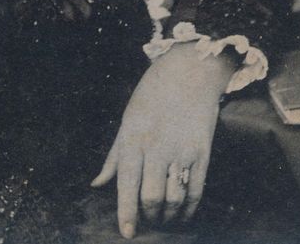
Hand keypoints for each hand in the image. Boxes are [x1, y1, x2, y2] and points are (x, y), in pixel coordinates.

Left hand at [91, 43, 233, 238]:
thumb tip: (97, 184)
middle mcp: (156, 147)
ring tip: (163, 220)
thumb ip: (114, 157)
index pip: (127, 184)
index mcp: (133, 138)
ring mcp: (181, 150)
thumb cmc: (153, 95)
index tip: (127, 233)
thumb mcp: (128, 120)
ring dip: (168, 216)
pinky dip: (189, 208)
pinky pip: (195, 190)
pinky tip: (183, 214)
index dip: (126, 212)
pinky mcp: (202, 153)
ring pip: (174, 198)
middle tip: (147, 222)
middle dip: (149, 216)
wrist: (189, 72)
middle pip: (152, 197)